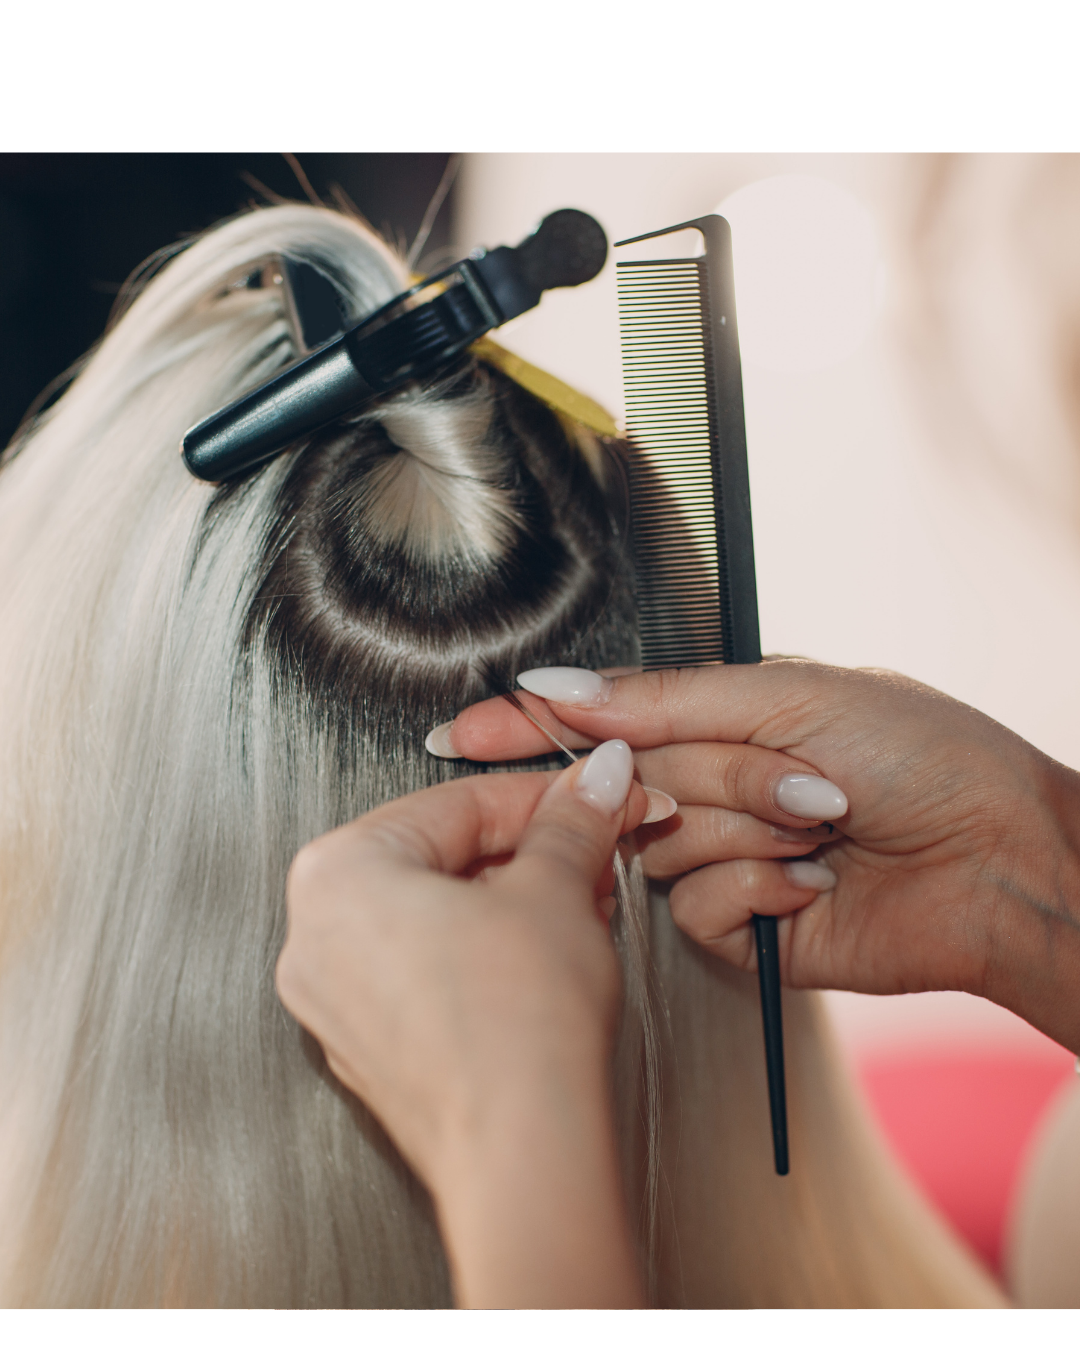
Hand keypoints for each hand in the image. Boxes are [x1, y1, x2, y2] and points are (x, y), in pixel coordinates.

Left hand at [275, 745, 650, 1307]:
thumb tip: (593, 781)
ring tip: (579, 908)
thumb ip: (569, 821)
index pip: (455, 804)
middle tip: (590, 852)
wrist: (521, 1152)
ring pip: (433, 918)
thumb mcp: (555, 891)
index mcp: (337, 873)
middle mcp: (314, 936)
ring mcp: (334, 1002)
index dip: (541, 798)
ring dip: (510, 903)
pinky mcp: (368, 1051)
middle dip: (527, 855)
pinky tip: (541, 961)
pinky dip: (480, 956)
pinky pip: (424, 973)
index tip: (587, 796)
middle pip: (439, 860)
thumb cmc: (517, 1029)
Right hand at [433, 662, 1079, 1053]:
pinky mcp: (741, 926)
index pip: (597, 719)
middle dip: (720, 779)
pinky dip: (756, 888)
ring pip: (660, 849)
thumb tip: (559, 683)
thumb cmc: (921, 755)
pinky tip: (815, 881)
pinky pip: (695, 909)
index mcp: (718, 717)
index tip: (456, 731)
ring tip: (824, 826)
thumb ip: (663, 698)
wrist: (1001, 860)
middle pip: (636, 784)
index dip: (525, 725)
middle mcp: (711, 788)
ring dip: (749, 830)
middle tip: (802, 784)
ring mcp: (723, 858)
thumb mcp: (791, 695)